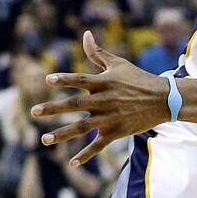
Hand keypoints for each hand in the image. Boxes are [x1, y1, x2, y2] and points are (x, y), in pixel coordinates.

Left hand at [32, 30, 169, 166]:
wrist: (163, 99)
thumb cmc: (138, 79)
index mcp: (104, 83)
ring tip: (44, 139)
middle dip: (53, 109)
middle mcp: (104, 100)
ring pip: (82, 128)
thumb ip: (97, 52)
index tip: (48, 80)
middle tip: (33, 112)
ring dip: (62, 134)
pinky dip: (86, 155)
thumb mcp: (118, 64)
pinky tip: (72, 163)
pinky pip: (98, 146)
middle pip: (75, 105)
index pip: (80, 80)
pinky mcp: (116, 132)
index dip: (65, 79)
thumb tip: (85, 34)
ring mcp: (110, 118)